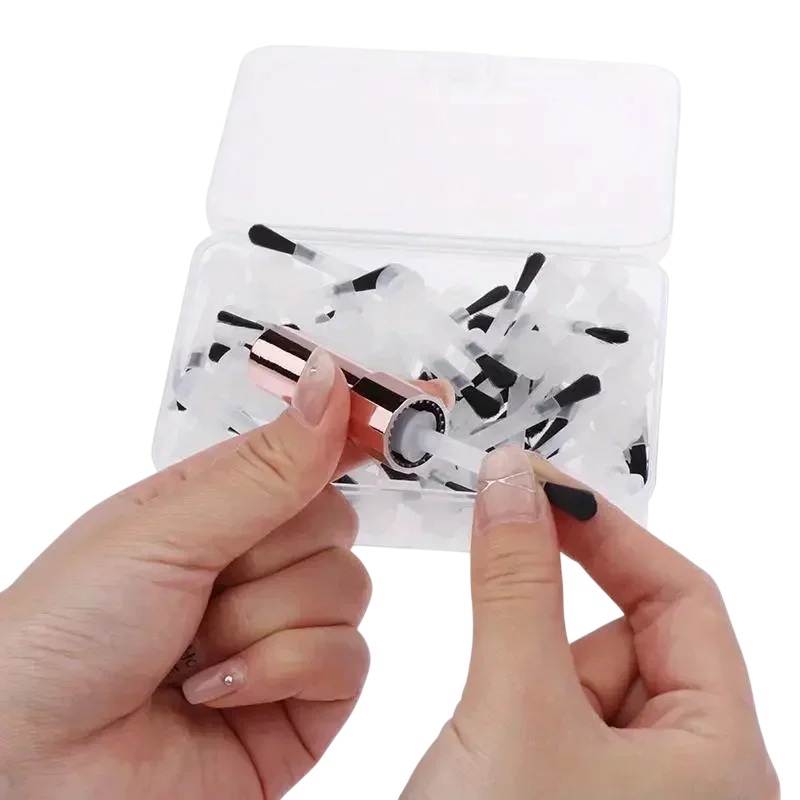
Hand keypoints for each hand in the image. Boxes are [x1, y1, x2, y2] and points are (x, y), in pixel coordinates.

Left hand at [0, 351, 450, 798]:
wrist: (33, 774)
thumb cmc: (60, 635)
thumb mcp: (164, 529)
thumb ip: (265, 468)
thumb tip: (330, 383)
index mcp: (221, 505)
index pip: (310, 449)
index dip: (360, 425)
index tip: (422, 393)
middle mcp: (257, 564)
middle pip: (338, 520)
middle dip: (274, 553)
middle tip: (208, 579)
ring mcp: (284, 632)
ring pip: (349, 589)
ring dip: (265, 620)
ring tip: (196, 650)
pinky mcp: (303, 701)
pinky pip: (349, 661)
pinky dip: (282, 671)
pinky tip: (219, 691)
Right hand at [402, 446, 778, 799]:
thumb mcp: (513, 708)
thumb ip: (515, 582)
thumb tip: (514, 483)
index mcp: (720, 760)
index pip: (681, 598)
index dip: (610, 534)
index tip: (541, 487)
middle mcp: (689, 778)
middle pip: (626, 640)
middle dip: (553, 634)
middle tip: (502, 658)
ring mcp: (630, 793)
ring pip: (578, 679)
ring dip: (523, 683)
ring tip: (492, 750)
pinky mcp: (576, 796)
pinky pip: (551, 714)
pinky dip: (512, 708)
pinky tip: (486, 764)